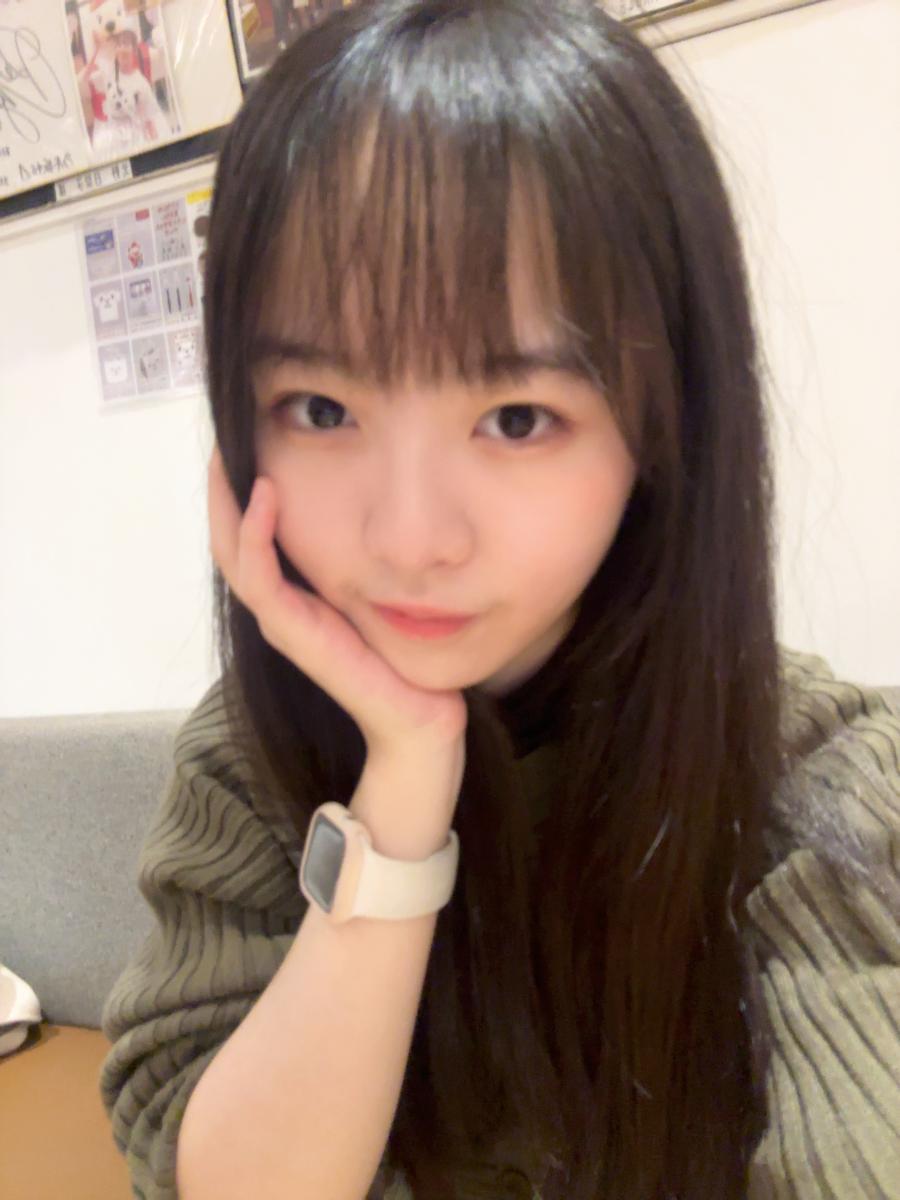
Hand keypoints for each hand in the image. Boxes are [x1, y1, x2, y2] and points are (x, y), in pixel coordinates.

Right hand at [207, 445, 468, 763]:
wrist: (419, 722)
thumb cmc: (404, 663)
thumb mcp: (381, 599)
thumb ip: (368, 566)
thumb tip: (383, 513)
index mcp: (295, 599)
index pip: (250, 537)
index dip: (240, 493)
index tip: (244, 441)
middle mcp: (280, 608)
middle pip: (230, 539)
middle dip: (223, 489)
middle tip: (223, 437)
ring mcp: (282, 621)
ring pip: (234, 552)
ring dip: (228, 501)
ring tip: (228, 454)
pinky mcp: (293, 633)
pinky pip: (262, 576)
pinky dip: (257, 533)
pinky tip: (265, 494)